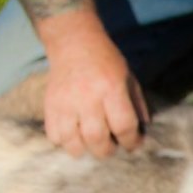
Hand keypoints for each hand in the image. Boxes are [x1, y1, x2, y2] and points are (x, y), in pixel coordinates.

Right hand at [41, 37, 147, 157]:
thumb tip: (143, 131)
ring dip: (84, 150)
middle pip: (97, 139)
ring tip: (90, 144)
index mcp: (111, 88)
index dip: (131, 141)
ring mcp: (65, 102)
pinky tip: (73, 135)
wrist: (73, 41)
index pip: (124, 126)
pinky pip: (54, 135)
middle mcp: (87, 97)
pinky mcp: (49, 105)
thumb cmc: (105, 61)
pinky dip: (64, 142)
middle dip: (107, 151)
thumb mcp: (128, 77)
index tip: (133, 144)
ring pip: (72, 142)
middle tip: (111, 147)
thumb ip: (137, 104)